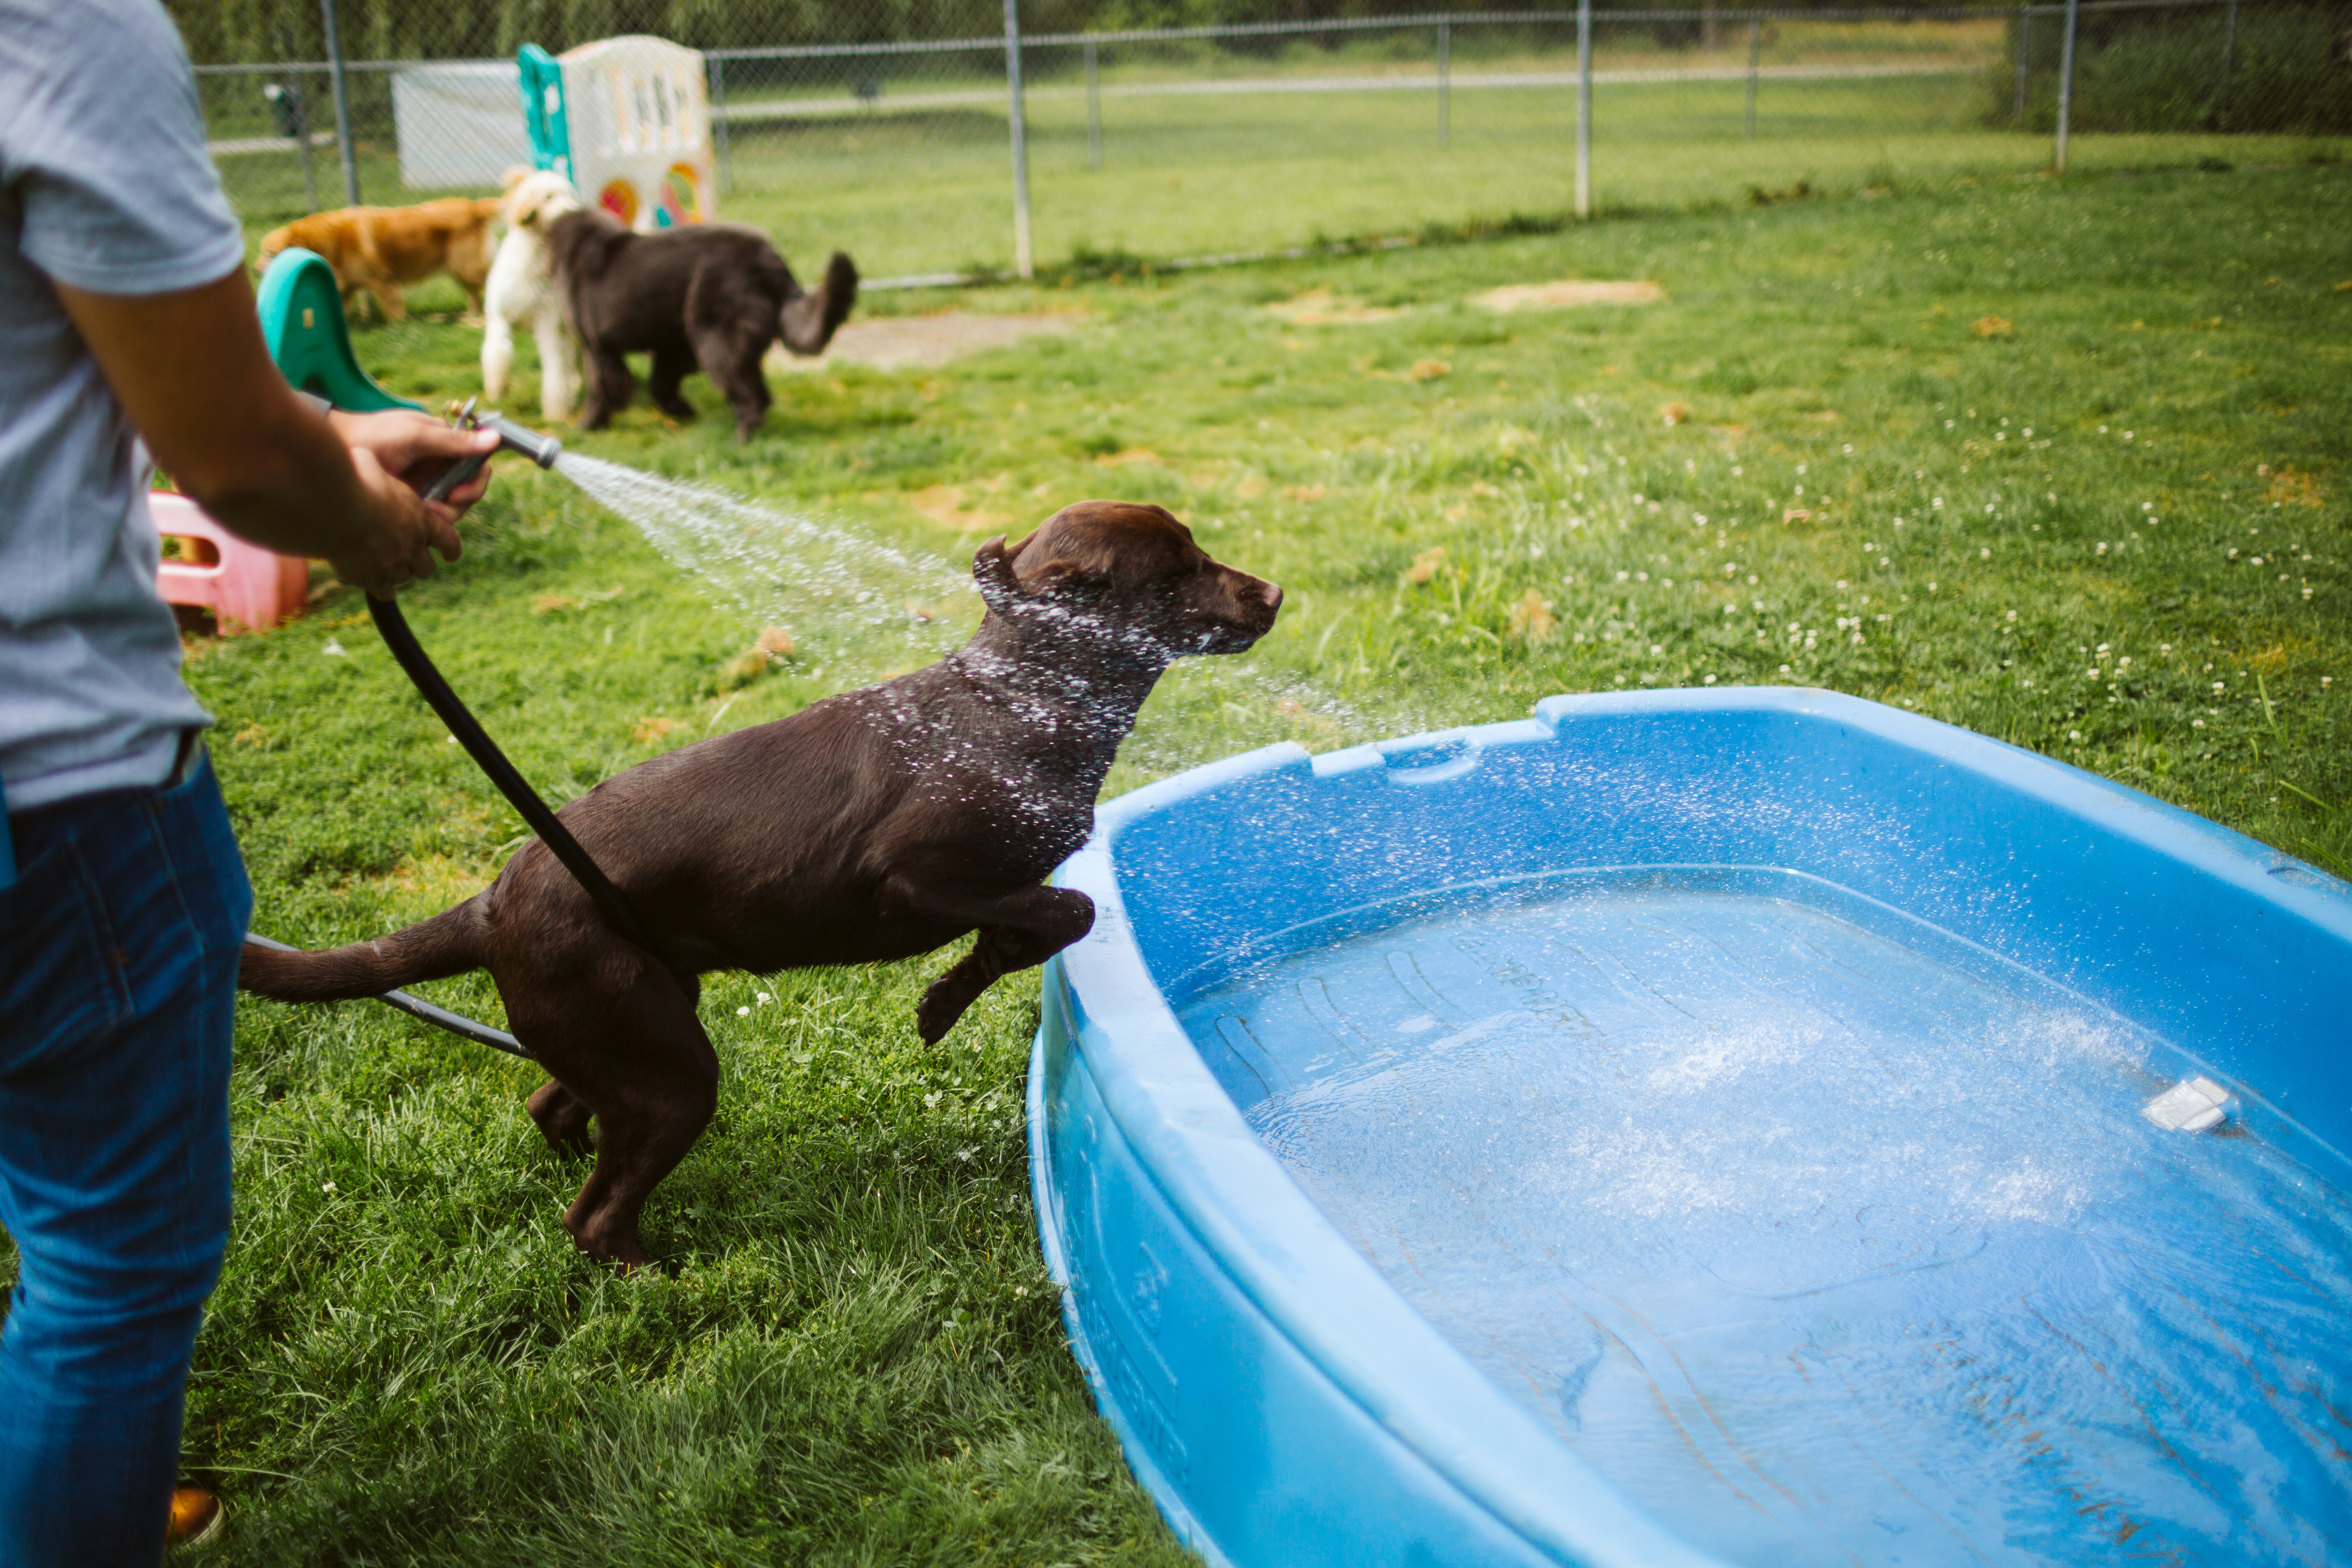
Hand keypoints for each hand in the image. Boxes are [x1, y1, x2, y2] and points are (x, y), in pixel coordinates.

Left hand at [328, 409, 500, 514]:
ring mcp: (427, 484)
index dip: (476, 481)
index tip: (460, 493)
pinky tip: (417, 517)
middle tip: (444, 506)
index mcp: (445, 445)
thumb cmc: (376, 434)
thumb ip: (454, 441)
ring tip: (426, 512)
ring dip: (446, 513)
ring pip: (454, 506)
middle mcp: (440, 466)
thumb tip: (495, 438)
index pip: (477, 464)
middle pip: (469, 489)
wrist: (339, 450)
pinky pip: (434, 516)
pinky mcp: (414, 501)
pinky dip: (431, 520)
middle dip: (461, 501)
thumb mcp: (416, 436)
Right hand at [330, 445, 467, 597]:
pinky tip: (371, 582)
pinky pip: (384, 591)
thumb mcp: (370, 464)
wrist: (337, 511)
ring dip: (399, 574)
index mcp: (422, 519)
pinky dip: (380, 588)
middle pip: (426, 566)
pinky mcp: (373, 579)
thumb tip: (362, 453)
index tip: (452, 555)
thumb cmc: (354, 482)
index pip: (448, 539)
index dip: (451, 548)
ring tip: (389, 569)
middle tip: (412, 560)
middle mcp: (414, 546)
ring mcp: (395, 565)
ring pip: (406, 578)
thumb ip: (375, 466)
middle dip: (421, 563)